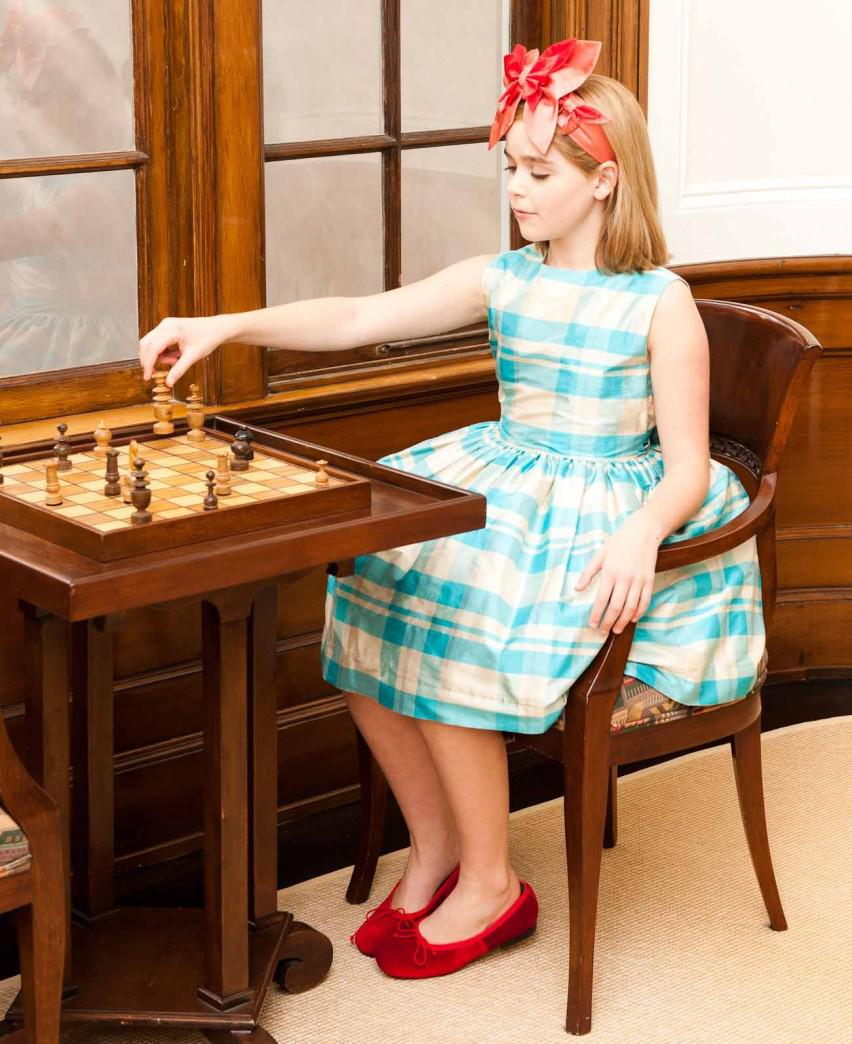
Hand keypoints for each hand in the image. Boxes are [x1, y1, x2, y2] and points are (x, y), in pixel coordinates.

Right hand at [139, 315, 231, 386]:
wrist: (216, 329)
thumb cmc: (208, 339)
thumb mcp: (193, 357)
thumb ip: (179, 370)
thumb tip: (168, 383)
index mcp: (172, 330)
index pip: (152, 348)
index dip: (148, 364)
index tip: (147, 377)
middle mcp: (165, 325)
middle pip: (146, 344)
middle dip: (149, 360)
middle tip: (157, 372)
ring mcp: (165, 325)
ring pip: (150, 343)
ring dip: (158, 356)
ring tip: (176, 360)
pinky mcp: (167, 327)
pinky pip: (157, 342)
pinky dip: (162, 352)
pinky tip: (175, 355)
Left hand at [574, 511, 660, 633]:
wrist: (643, 531)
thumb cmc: (618, 542)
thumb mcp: (600, 554)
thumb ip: (588, 573)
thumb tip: (577, 589)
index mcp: (610, 572)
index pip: (602, 600)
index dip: (596, 614)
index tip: (592, 624)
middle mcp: (625, 578)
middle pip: (617, 607)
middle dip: (608, 622)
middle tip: (602, 632)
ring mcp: (639, 580)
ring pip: (631, 607)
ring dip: (623, 621)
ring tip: (616, 629)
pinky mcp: (649, 579)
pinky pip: (645, 600)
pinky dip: (639, 612)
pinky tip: (633, 619)